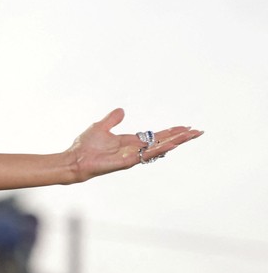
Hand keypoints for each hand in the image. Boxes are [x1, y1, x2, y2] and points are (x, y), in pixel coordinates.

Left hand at [67, 108, 202, 180]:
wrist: (74, 159)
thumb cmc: (85, 146)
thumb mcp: (100, 127)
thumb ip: (112, 119)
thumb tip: (122, 110)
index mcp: (130, 141)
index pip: (155, 136)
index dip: (170, 132)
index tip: (185, 127)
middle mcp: (135, 149)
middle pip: (162, 142)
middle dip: (180, 137)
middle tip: (197, 132)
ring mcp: (132, 156)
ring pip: (159, 148)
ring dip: (175, 142)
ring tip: (190, 136)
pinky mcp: (127, 162)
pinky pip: (146, 155)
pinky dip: (159, 150)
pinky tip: (172, 145)